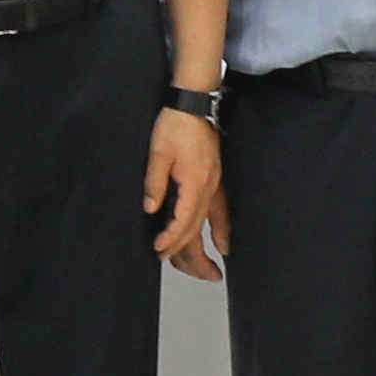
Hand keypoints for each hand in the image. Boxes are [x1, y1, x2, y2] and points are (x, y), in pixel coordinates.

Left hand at [147, 108, 224, 276]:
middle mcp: (208, 187)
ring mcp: (215, 184)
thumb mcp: (158, 152)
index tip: (159, 251)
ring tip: (210, 272)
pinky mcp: (215, 179)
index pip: (183, 221)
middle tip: (187, 272)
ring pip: (210, 224)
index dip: (171, 239)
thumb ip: (155, 182)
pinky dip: (223, 229)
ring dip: (207, 248)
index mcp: (194, 182)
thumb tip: (150, 209)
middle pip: (199, 228)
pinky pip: (221, 211)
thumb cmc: (175, 124)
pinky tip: (224, 244)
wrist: (192, 103)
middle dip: (192, 254)